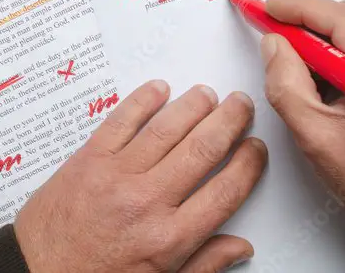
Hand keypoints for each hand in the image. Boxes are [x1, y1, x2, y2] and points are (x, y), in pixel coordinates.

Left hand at [15, 81, 266, 271]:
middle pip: (203, 150)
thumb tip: (240, 246)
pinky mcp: (88, 159)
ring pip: (167, 129)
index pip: (225, 191)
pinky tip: (159, 89)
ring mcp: (116, 176)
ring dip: (193, 106)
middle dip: (229, 121)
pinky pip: (121, 121)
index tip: (256, 149)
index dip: (248, 164)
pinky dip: (142, 100)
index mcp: (169, 239)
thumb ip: (203, 264)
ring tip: (208, 94)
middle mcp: (147, 202)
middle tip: (241, 104)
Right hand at [260, 0, 344, 236]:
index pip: (341, 20)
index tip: (266, 9)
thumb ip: (285, 82)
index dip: (298, 8)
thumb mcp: (313, 134)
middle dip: (308, 19)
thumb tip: (273, 42)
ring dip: (324, 33)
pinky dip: (342, 46)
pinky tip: (324, 71)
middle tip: (273, 33)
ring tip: (297, 59)